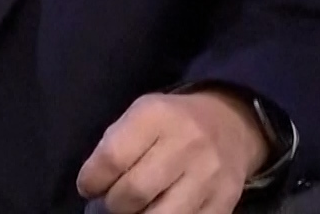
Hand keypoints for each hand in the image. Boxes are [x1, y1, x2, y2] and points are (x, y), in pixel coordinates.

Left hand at [75, 90, 266, 213]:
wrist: (230, 124)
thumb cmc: (172, 122)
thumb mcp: (140, 115)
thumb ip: (115, 146)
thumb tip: (93, 188)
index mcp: (157, 115)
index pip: (112, 158)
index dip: (92, 180)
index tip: (89, 187)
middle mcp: (186, 144)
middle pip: (134, 192)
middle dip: (113, 205)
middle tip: (112, 202)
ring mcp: (208, 176)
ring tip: (134, 210)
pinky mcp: (224, 202)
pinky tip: (158, 212)